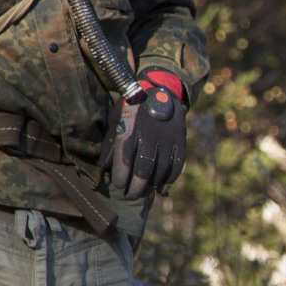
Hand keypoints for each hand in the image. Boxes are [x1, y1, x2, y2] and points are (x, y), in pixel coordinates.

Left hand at [110, 69, 187, 199]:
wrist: (161, 90)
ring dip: (151, 187)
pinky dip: (169, 181)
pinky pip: (176, 167)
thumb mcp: (117, 120)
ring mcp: (168, 139)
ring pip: (160, 171)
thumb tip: (104, 170)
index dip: (122, 178)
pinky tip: (162, 190)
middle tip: (130, 195)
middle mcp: (150, 135)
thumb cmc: (133, 108)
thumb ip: (111, 144)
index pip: (125, 160)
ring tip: (143, 193)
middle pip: (143, 169)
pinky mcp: (180, 142)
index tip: (119, 185)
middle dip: (136, 188)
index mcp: (130, 129)